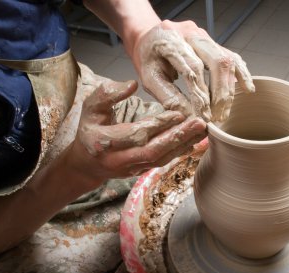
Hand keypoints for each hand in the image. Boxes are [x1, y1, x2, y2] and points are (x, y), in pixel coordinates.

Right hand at [69, 79, 205, 181]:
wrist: (86, 163)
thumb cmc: (89, 129)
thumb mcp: (90, 107)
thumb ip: (108, 94)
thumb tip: (132, 85)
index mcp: (102, 142)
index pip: (135, 134)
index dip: (157, 125)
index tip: (177, 114)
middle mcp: (118, 160)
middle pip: (152, 151)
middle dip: (177, 138)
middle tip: (199, 124)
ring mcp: (130, 169)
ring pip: (160, 160)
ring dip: (182, 146)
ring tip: (201, 132)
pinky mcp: (139, 172)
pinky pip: (161, 163)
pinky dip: (178, 152)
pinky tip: (193, 142)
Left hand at [131, 20, 254, 121]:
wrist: (149, 38)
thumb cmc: (147, 58)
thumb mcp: (149, 78)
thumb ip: (168, 96)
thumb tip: (190, 117)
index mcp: (170, 39)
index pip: (192, 68)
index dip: (200, 95)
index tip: (203, 116)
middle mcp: (191, 33)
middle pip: (216, 61)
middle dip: (220, 93)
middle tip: (217, 117)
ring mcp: (204, 36)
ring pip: (226, 60)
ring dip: (228, 90)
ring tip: (224, 113)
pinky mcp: (213, 43)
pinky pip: (232, 57)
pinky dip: (241, 75)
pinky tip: (247, 90)